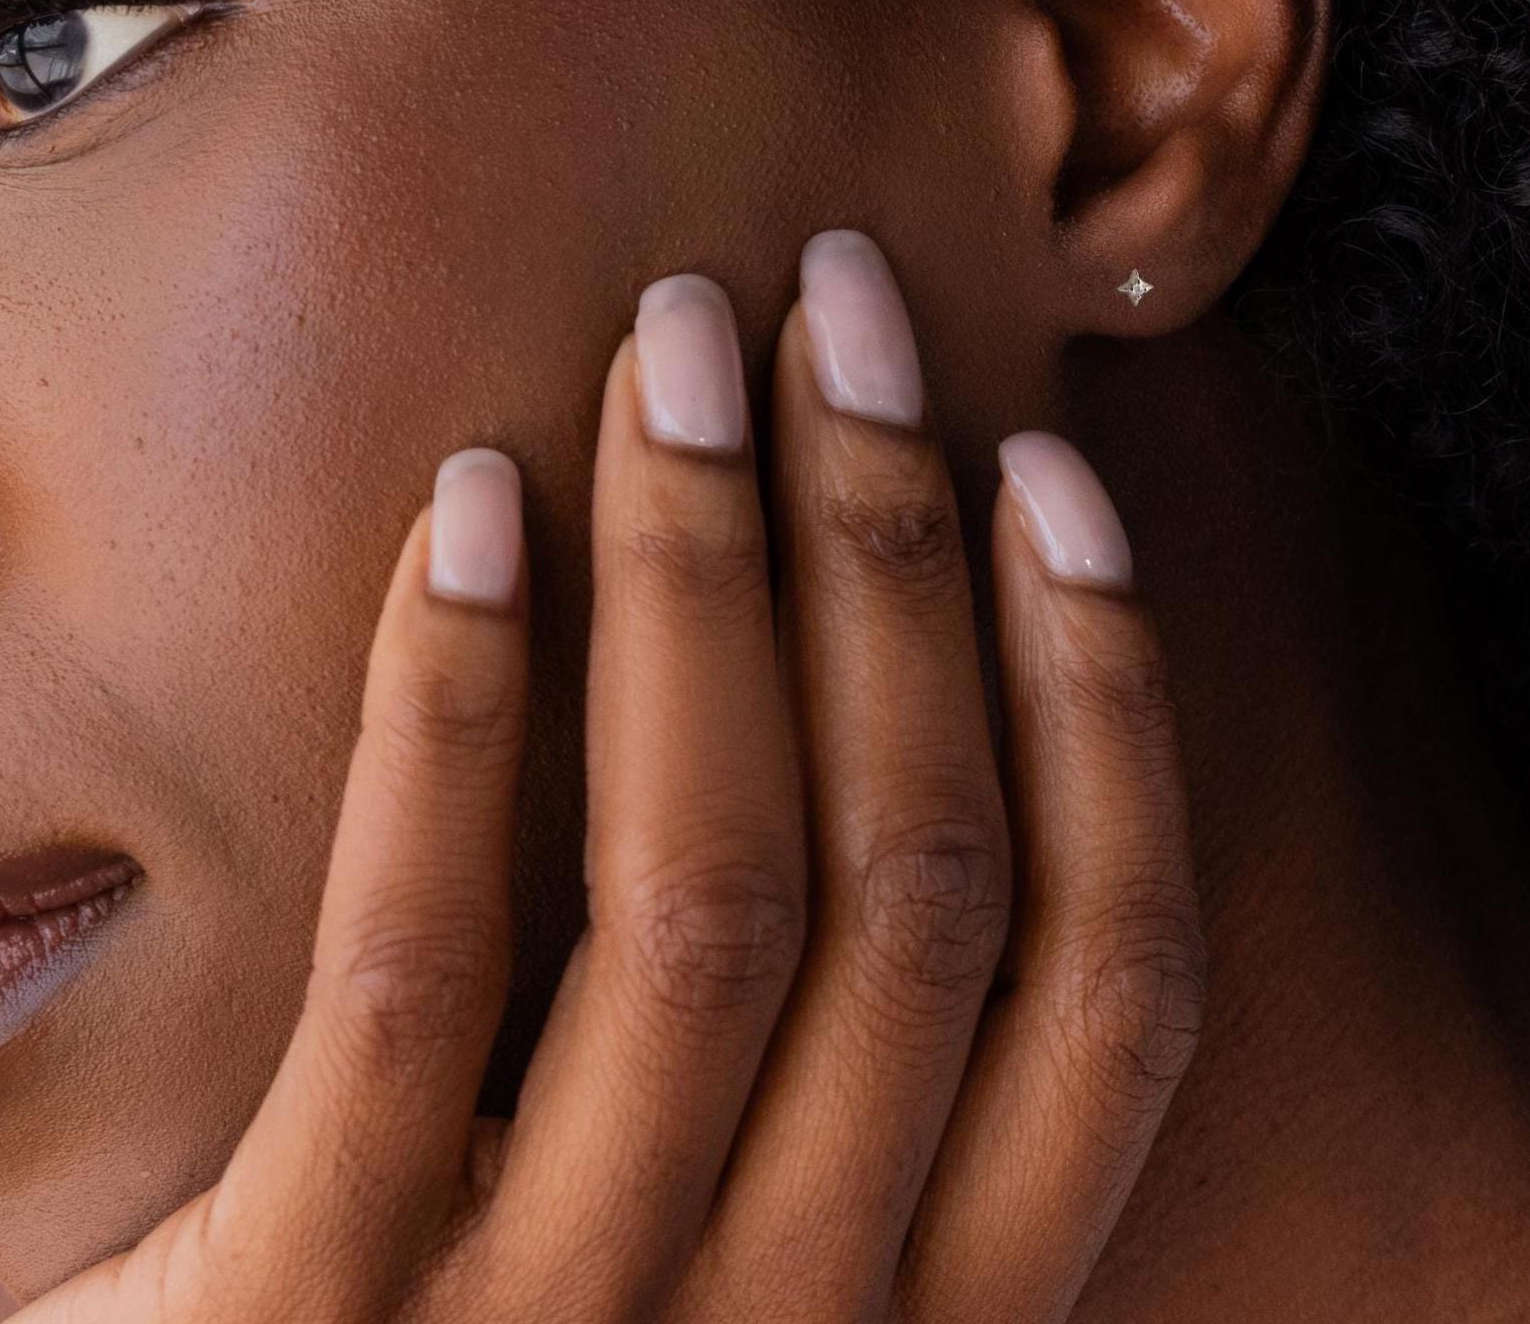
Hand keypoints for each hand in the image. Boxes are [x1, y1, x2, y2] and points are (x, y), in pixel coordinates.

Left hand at [15, 230, 1204, 1323]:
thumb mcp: (750, 1267)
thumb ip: (846, 1086)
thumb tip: (925, 689)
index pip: (1115, 990)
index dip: (1106, 702)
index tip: (1046, 466)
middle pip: (916, 884)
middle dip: (890, 546)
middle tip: (838, 301)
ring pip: (704, 897)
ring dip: (704, 572)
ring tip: (674, 346)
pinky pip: (413, 974)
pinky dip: (454, 712)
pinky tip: (467, 509)